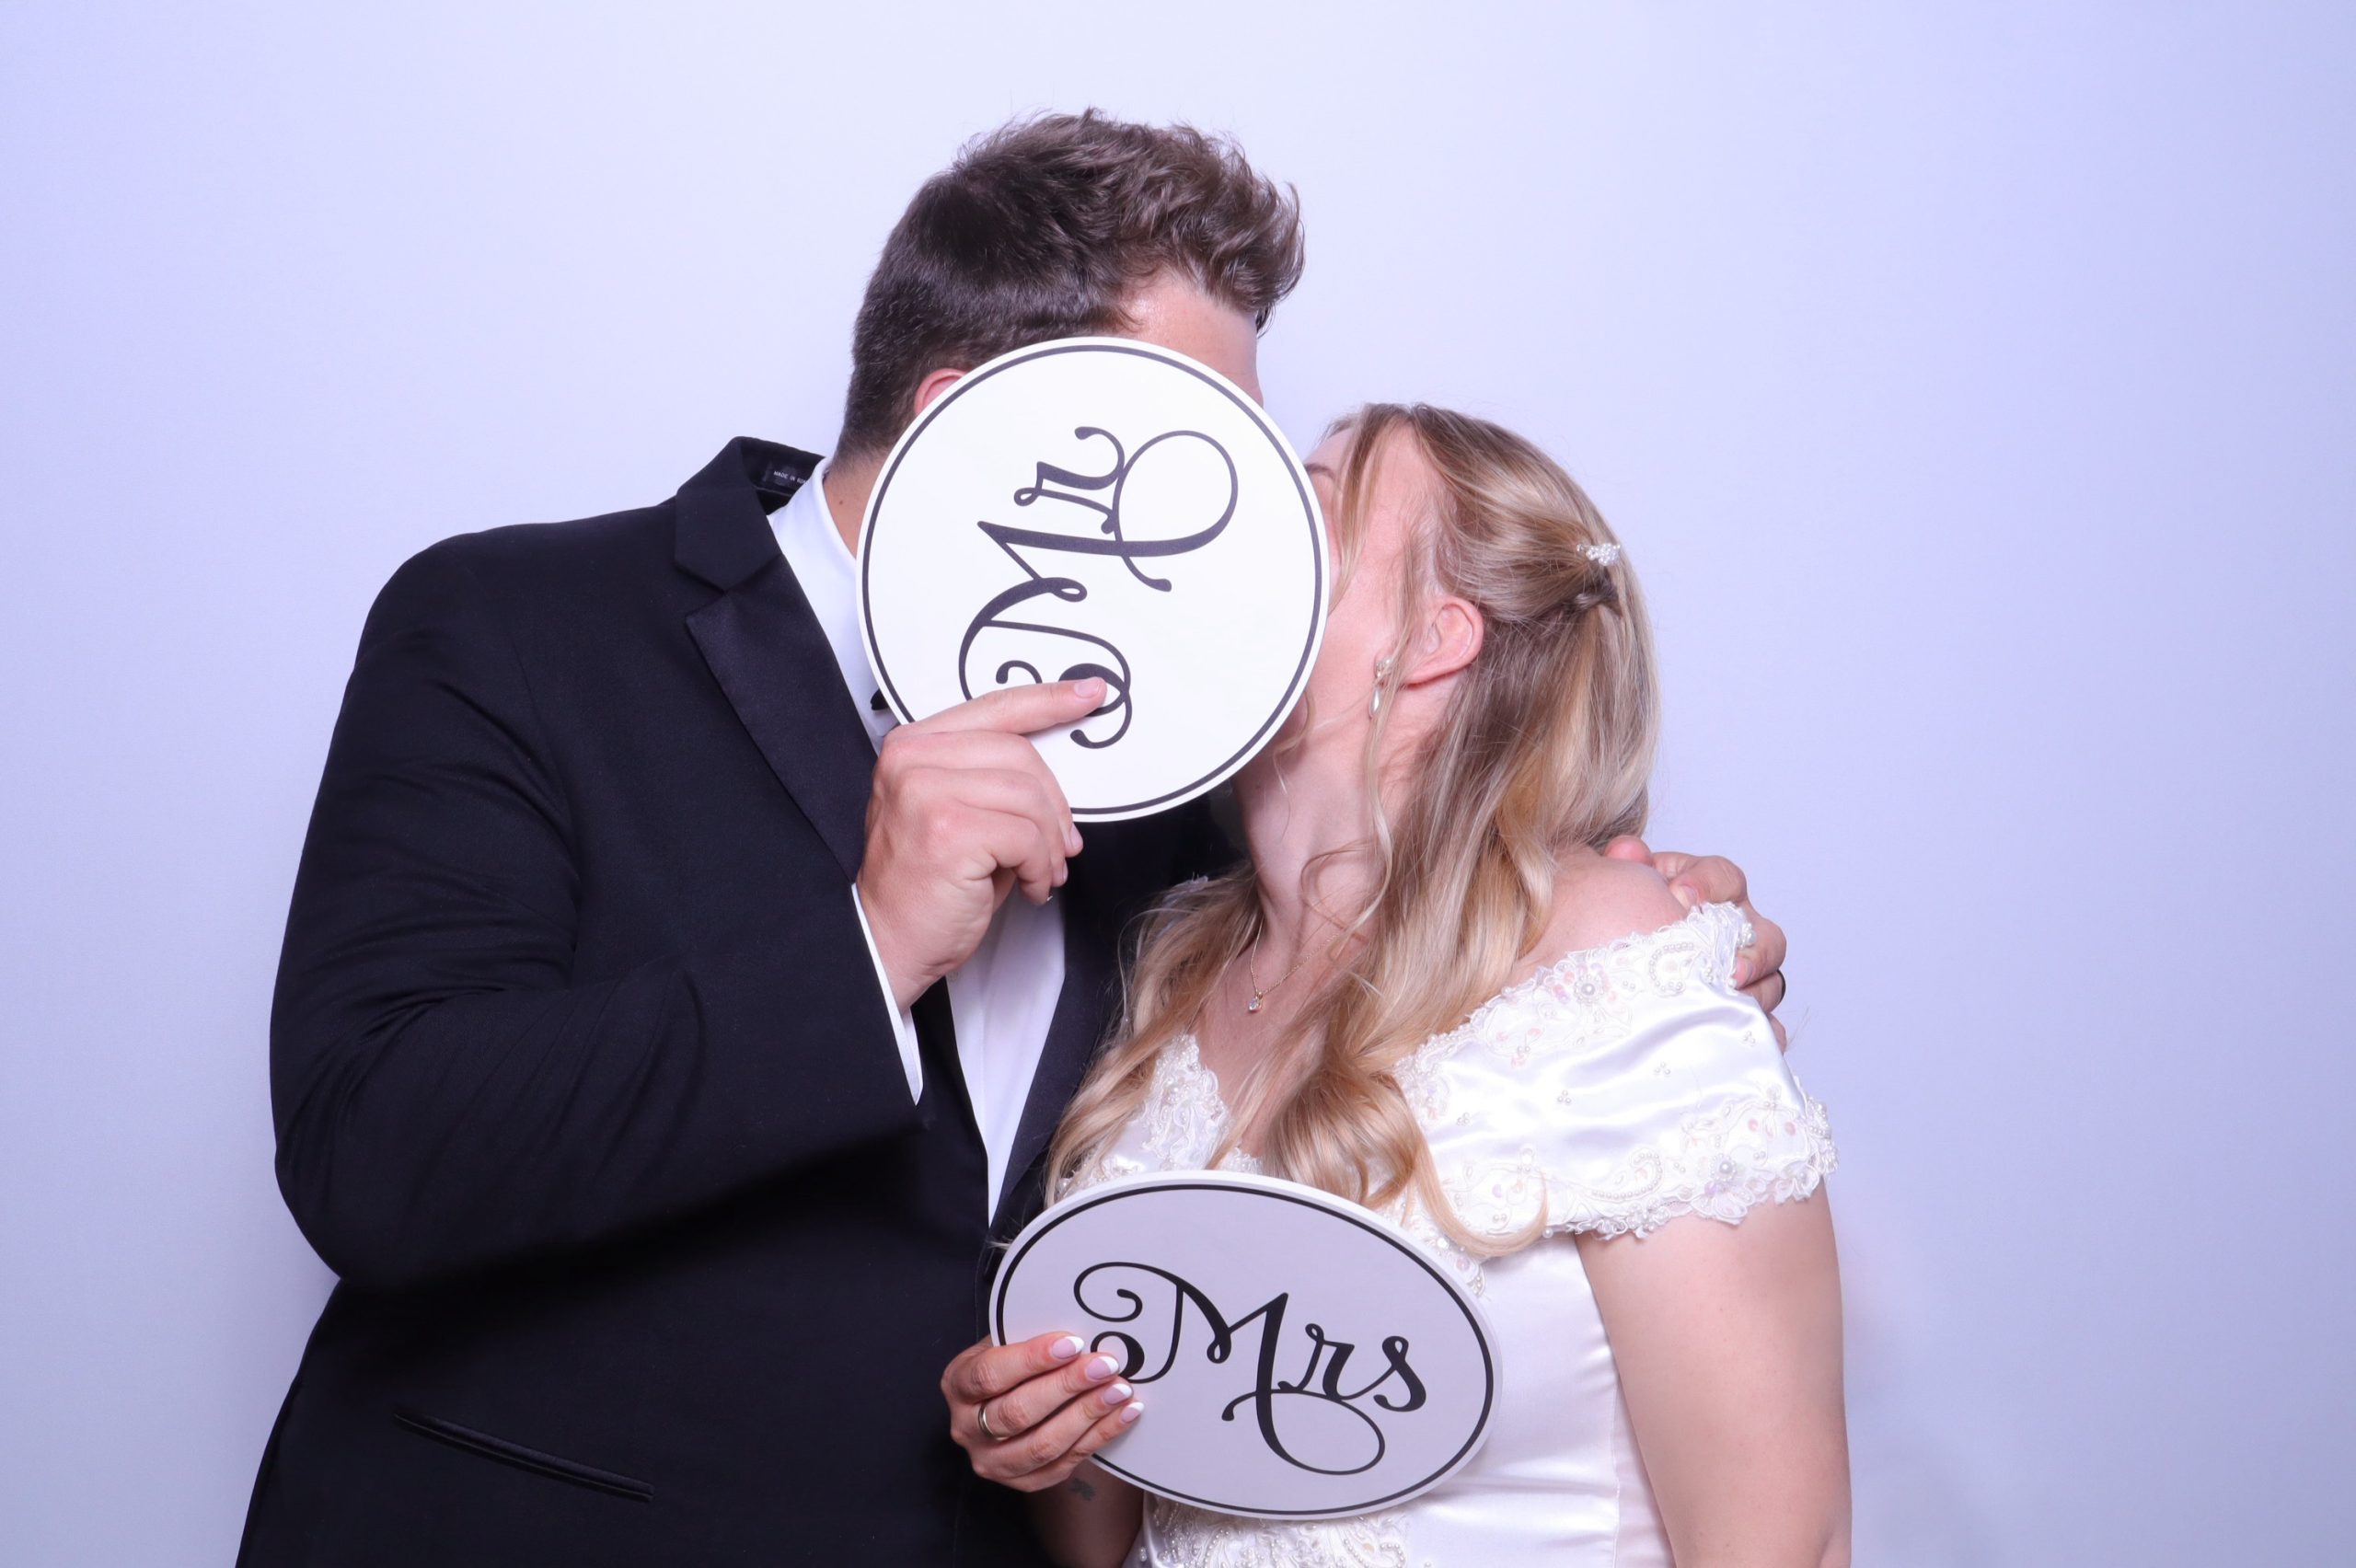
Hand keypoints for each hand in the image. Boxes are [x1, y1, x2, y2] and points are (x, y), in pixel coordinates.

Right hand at [859, 680, 1102, 1008]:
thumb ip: (993, 780)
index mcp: (914, 746)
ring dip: (1050, 844)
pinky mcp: (948, 830)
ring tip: (1042, 872)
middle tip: (1061, 845)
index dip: (1050, 701)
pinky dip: (1040, 867)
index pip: (995, 709)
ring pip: (1030, 798)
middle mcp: (912, 760)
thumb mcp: (956, 814)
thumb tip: (1057, 780)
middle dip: (1055, 805)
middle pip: (1021, 754)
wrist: (883, 943)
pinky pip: (1027, 836)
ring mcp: (926, 792)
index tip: (1089, 694)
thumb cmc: (922, 887)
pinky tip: (1029, 887)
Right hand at [943, 1332, 1144, 1491]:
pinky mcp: (1022, 1482)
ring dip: (1087, 1415)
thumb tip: (1082, 1327)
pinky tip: (1124, 1413)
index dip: (1032, 1359)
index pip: (990, 1374)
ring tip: (1120, 1389)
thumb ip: (1030, 1337)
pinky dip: (1099, 1437)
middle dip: (1067, 1386)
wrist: (1007, 1405)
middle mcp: (966, 1429)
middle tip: (1105, 1365)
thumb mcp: (1005, 1343)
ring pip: (1042, 1445)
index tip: (1073, 1343)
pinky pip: (1064, 1464)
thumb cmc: (1010, 1366)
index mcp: (958, 1384)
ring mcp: (992, 1462)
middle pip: (1017, 1413)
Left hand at [1605, 837, 1789, 1048]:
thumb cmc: (1623, 911)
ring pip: (1770, 981)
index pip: (1727, 878)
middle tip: (1727, 966)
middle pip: (1766, 937)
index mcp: (1711, 891)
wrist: (1609, 948)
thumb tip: (1629, 852)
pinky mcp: (1735, 1009)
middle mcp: (1736, 930)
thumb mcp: (1622, 881)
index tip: (1680, 895)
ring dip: (1754, 994)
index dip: (1709, 884)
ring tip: (1728, 1001)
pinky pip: (1759, 1023)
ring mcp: (1741, 971)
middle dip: (1752, 952)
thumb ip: (1625, 863)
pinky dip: (1754, 1030)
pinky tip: (1738, 1035)